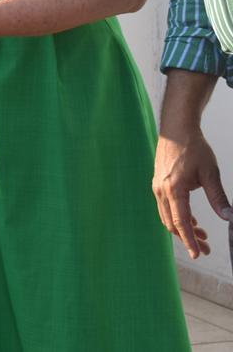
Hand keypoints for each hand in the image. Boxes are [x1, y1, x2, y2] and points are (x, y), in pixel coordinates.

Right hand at [153, 127, 230, 257]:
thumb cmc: (193, 148)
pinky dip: (178, 217)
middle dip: (188, 238)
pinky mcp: (159, 184)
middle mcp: (162, 191)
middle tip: (206, 249)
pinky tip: (192, 220)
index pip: (181, 222)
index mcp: (174, 189)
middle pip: (172, 223)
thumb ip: (218, 197)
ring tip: (202, 236)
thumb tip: (229, 218)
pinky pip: (166, 207)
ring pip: (168, 216)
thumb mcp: (210, 173)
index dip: (189, 241)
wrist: (176, 130)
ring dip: (183, 228)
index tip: (198, 254)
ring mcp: (158, 187)